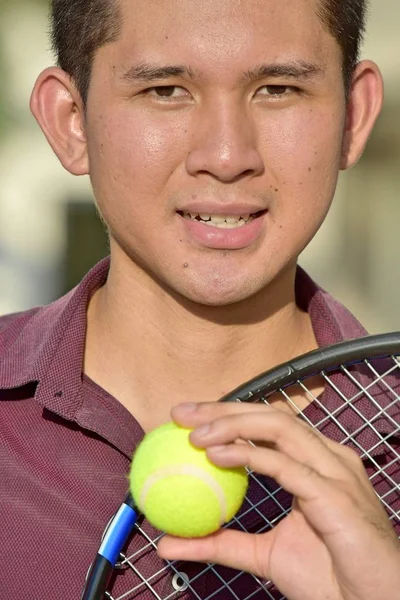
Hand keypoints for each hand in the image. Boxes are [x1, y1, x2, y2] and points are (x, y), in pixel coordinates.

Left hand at [157, 402, 399, 599]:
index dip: (227, 414)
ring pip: (280, 428)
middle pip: (270, 416)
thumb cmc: (329, 577)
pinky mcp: (337, 493)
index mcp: (314, 463)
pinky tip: (218, 455)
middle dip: (224, 408)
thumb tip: (168, 543)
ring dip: (233, 425)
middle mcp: (327, 458)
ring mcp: (335, 471)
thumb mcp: (262, 555)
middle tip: (182, 413)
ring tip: (196, 434)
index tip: (186, 419)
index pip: (266, 425)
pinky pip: (288, 466)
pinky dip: (250, 456)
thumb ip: (219, 542)